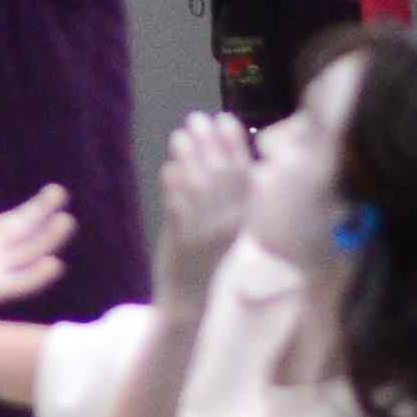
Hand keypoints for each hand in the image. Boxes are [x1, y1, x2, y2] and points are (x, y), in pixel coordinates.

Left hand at [150, 109, 257, 302]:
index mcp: (246, 217)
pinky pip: (178, 203)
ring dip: (189, 155)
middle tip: (197, 118)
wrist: (191, 299)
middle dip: (209, 140)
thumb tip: (221, 149)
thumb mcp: (230, 224)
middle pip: (221, 172)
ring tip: (180, 136)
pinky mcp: (182, 238)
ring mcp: (206, 230)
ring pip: (199, 183)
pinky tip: (170, 166)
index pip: (245, 172)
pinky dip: (174, 181)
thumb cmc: (209, 256)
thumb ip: (230, 194)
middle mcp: (230, 222)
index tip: (224, 119)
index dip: (235, 143)